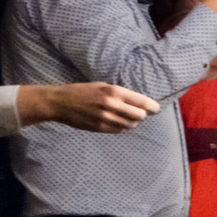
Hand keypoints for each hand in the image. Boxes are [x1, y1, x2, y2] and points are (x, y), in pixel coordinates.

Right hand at [20, 82, 159, 132]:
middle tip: (140, 113)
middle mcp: (112, 105)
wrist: (61, 102)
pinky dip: (122, 127)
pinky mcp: (100, 128)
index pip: (141, 101)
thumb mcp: (102, 85)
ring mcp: (106, 118)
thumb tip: (138, 102)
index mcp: (113, 91)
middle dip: (142, 115)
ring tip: (127, 117)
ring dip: (132, 122)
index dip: (152, 106)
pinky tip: (117, 122)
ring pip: (130, 125)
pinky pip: (119, 131)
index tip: (156, 109)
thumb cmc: (82, 91)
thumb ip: (119, 94)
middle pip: (139, 116)